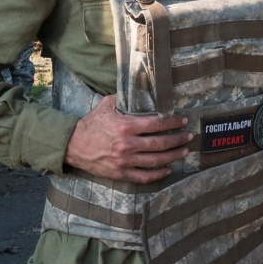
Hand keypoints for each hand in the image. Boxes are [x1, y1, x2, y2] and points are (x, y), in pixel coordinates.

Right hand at [64, 95, 192, 183]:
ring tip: (184, 152)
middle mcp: (127, 145)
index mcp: (125, 126)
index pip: (156, 124)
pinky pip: (144, 176)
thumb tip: (140, 87)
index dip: (172, 122)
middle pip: (160, 144)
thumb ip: (124, 98)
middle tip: (189, 137)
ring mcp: (124, 161)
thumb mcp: (107, 105)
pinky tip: (167, 169)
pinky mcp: (120, 173)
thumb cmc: (92, 123)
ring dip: (173, 156)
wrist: (73, 145)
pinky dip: (158, 174)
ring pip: (156, 161)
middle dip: (178, 140)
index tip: (183, 121)